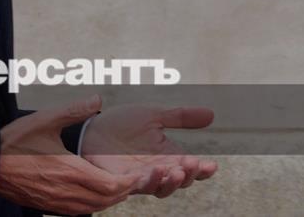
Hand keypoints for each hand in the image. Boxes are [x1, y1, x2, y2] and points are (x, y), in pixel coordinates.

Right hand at [0, 94, 160, 213]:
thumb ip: (73, 110)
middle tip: (140, 177)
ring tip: (124, 183)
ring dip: (113, 197)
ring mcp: (59, 203)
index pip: (113, 185)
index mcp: (71, 171)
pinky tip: (98, 191)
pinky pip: (82, 211)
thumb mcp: (44, 120)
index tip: (144, 172)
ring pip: (96, 207)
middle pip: (109, 199)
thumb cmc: (14, 142)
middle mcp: (68, 192)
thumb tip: (98, 98)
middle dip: (127, 189)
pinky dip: (96, 203)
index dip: (132, 181)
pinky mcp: (50, 207)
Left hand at [81, 104, 217, 197]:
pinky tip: (154, 171)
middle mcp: (158, 169)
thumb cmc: (122, 123)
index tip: (212, 165)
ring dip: (170, 182)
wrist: (91, 128)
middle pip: (180, 181)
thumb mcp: (155, 115)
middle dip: (189, 175)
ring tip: (176, 170)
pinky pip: (136, 186)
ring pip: (160, 188)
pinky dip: (147, 181)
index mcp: (168, 155)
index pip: (191, 167)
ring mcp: (140, 177)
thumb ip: (181, 116)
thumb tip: (212, 114)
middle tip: (193, 164)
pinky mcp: (121, 180)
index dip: (202, 170)